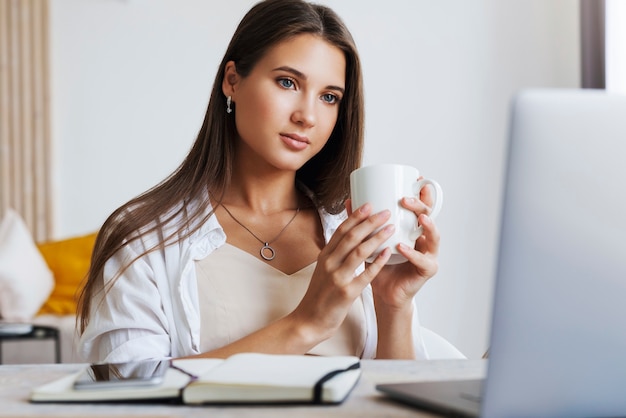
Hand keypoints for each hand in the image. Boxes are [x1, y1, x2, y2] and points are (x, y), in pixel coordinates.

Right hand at [290, 202, 394, 341]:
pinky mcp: (347, 293)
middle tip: (385, 212)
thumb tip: (347, 236)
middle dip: (370, 222)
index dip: (356, 216)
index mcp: (324, 256)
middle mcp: (329, 263)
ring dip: (376, 238)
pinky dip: (378, 262)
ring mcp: (337, 278)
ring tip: (390, 228)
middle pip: (351, 237)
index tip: (369, 205)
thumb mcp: (323, 270)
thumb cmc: (319, 296)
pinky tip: (388, 253)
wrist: (309, 321)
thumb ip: (334, 254)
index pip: (341, 230)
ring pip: (359, 252)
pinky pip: (365, 274)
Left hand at [368, 180, 440, 309]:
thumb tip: (350, 201)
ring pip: (434, 236)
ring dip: (428, 225)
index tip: (417, 179)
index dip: (423, 193)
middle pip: (429, 216)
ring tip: (419, 216)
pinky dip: (412, 253)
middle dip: (420, 205)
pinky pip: (422, 260)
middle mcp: (424, 239)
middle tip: (406, 199)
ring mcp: (429, 254)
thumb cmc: (379, 265)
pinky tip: (401, 247)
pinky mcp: (427, 270)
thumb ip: (364, 222)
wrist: (384, 292)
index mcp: (414, 229)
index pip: (422, 207)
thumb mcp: (371, 240)